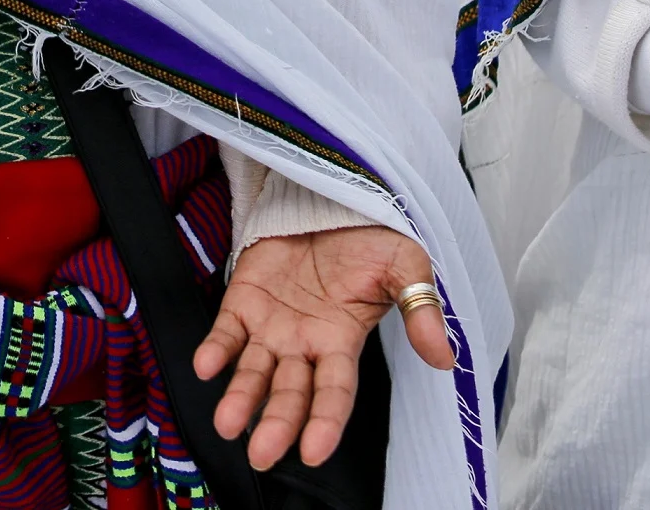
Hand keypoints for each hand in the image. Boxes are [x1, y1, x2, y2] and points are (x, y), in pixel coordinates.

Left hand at [195, 225, 454, 470]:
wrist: (332, 196)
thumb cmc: (370, 238)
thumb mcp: (405, 266)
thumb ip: (420, 311)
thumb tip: (444, 358)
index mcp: (342, 342)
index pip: (335, 392)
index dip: (326, 422)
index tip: (314, 452)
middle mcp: (304, 343)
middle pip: (290, 393)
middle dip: (277, 424)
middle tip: (262, 454)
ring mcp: (271, 325)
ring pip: (253, 372)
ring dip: (240, 399)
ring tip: (228, 423)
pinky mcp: (243, 301)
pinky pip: (225, 332)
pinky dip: (215, 350)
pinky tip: (205, 366)